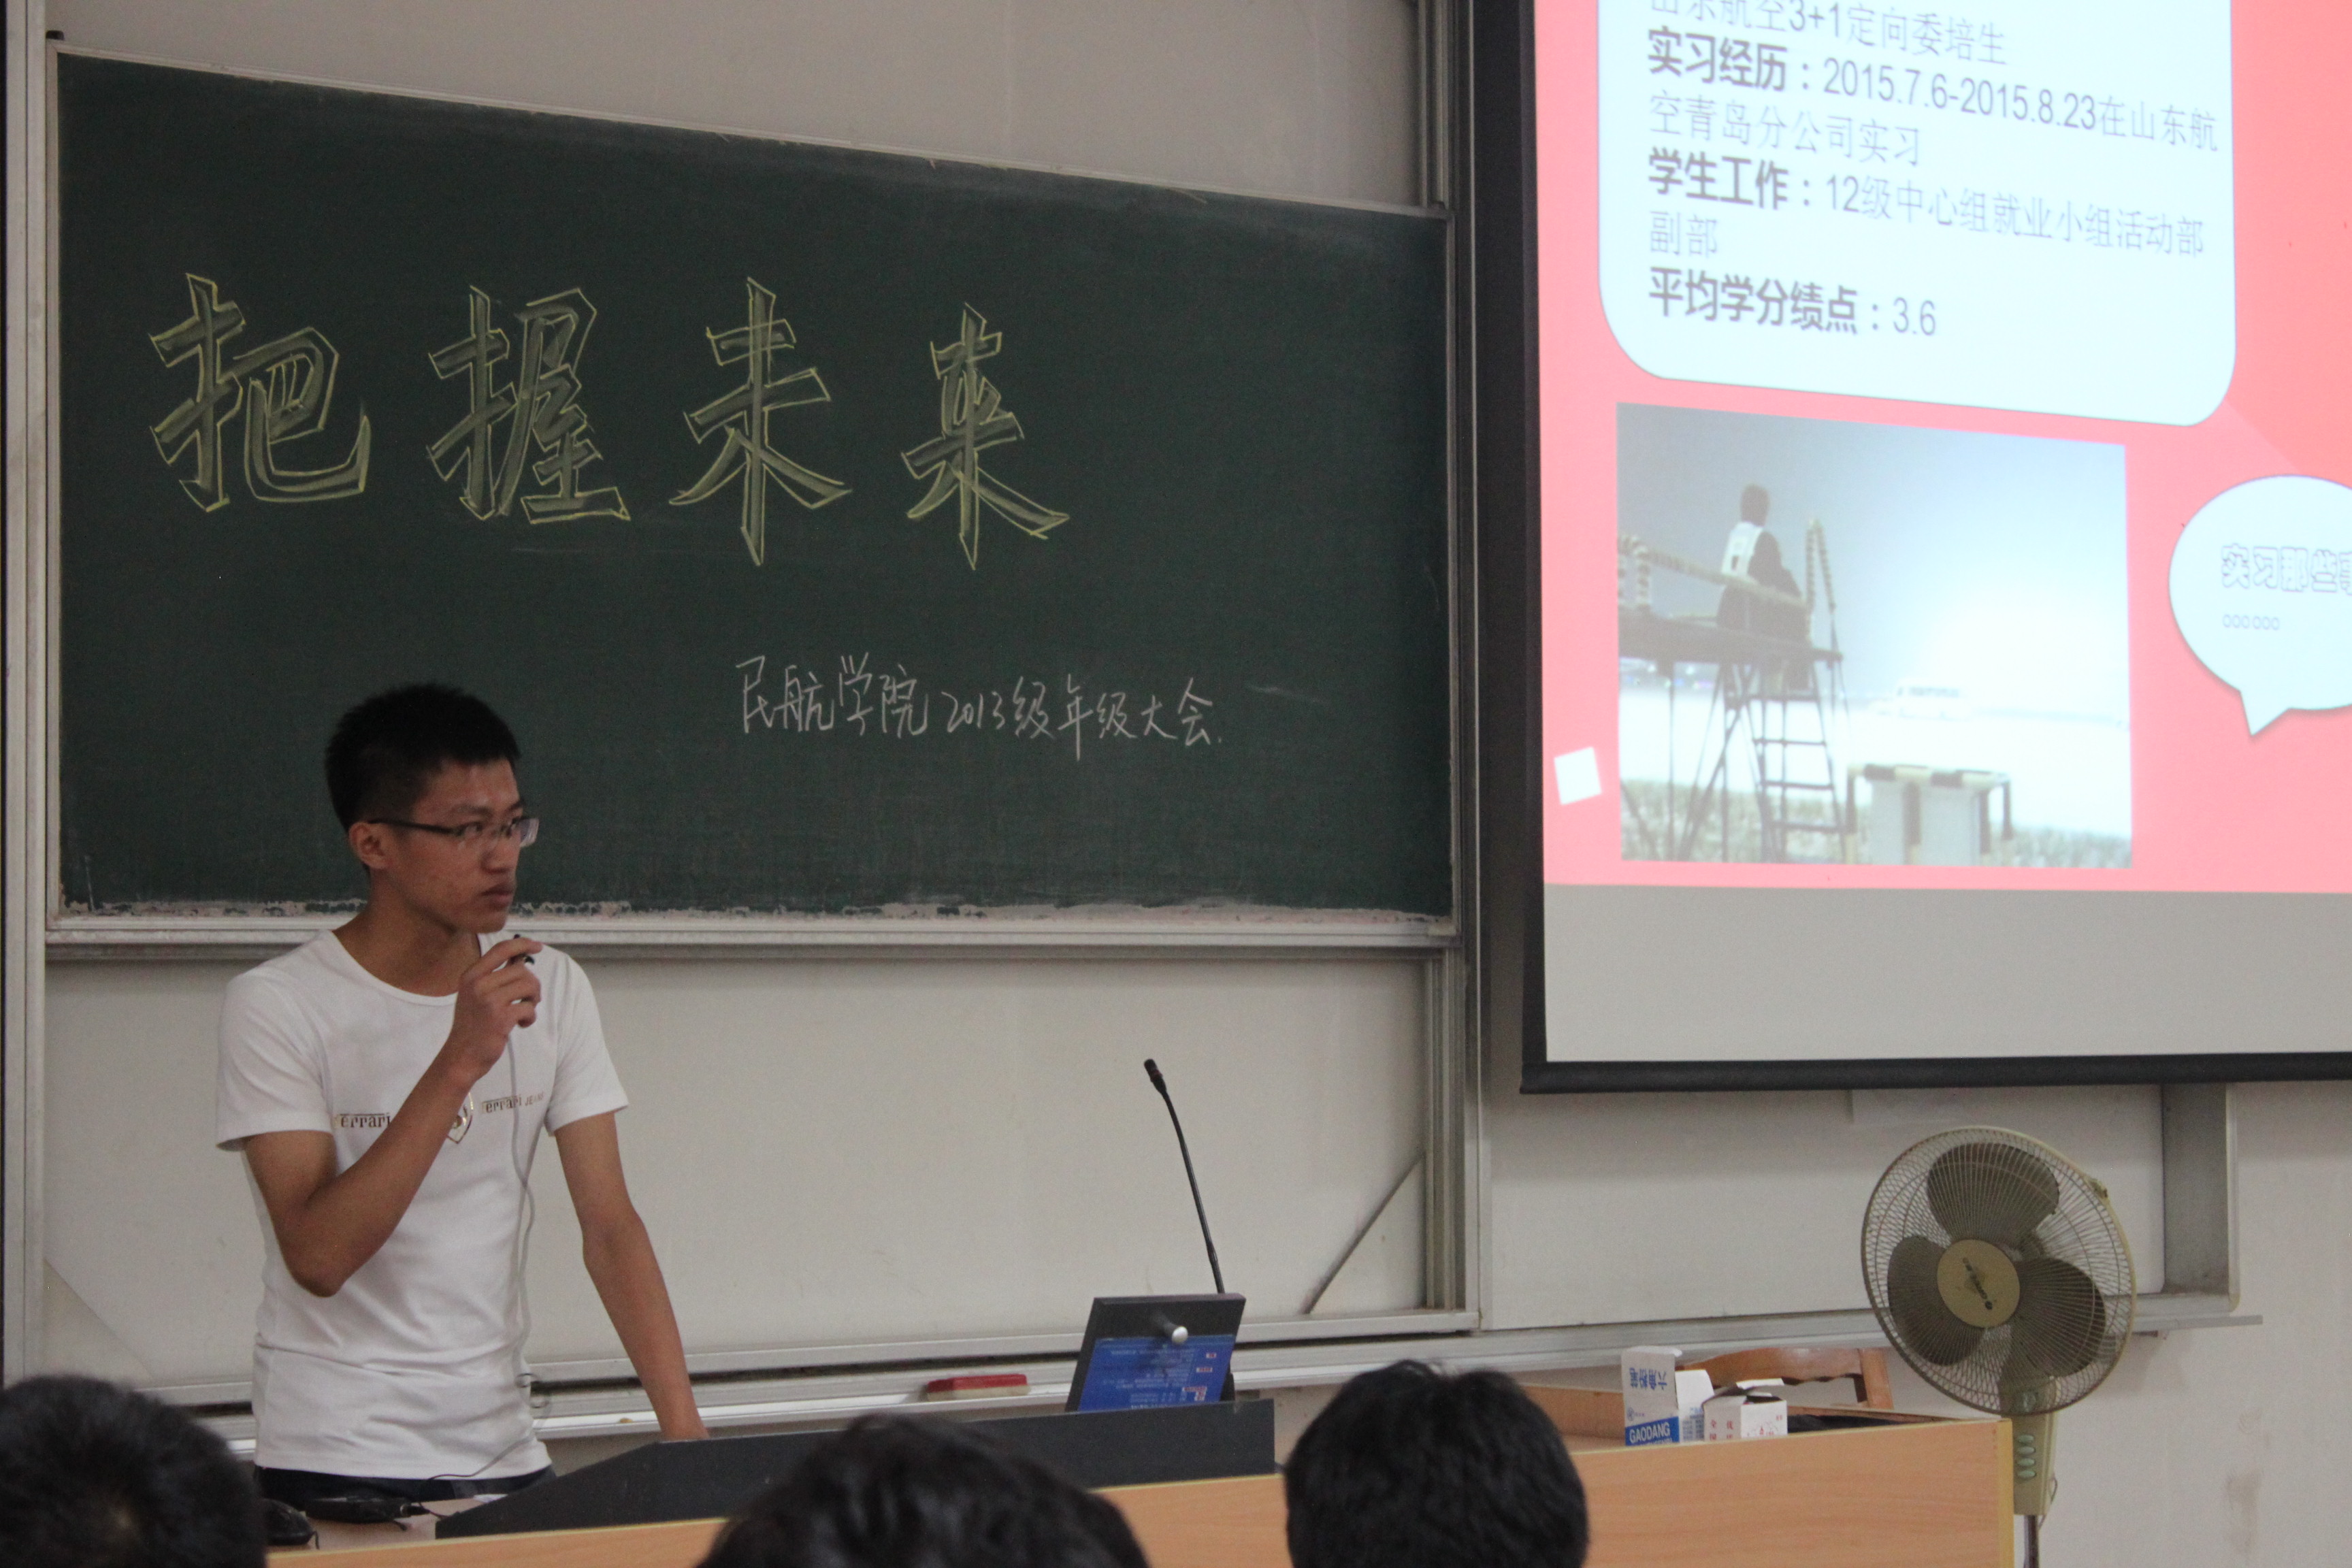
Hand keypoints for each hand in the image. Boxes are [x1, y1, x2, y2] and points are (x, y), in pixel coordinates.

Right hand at [443, 936, 542, 1083]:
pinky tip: (522, 1025)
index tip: (538, 946)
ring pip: (529, 985)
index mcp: (471, 975)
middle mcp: (478, 984)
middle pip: (522, 969)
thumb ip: (496, 976)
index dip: (522, 944)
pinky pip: (529, 1007)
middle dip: (532, 984)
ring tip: (525, 1011)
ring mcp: (488, 1000)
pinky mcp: (500, 1018)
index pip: (501, 949)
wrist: (462, 1055)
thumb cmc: (473, 1024)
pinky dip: (530, 1017)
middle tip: (528, 1000)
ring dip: (533, 999)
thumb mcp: (476, 994)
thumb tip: (520, 956)